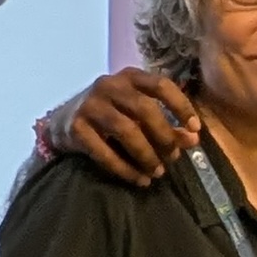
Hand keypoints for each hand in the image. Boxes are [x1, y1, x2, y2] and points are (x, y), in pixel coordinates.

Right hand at [69, 68, 199, 186]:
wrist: (62, 123)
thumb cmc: (109, 116)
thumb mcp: (137, 115)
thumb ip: (166, 125)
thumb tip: (193, 139)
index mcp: (129, 77)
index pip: (161, 84)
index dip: (180, 106)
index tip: (194, 129)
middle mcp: (109, 85)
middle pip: (144, 108)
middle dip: (163, 136)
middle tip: (173, 157)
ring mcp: (90, 105)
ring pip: (126, 130)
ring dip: (146, 155)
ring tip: (157, 172)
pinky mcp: (76, 128)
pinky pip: (104, 152)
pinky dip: (125, 169)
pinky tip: (138, 180)